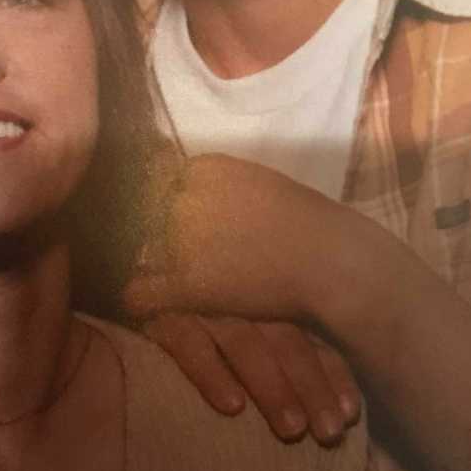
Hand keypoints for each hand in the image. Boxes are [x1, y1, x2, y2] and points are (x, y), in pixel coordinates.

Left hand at [127, 152, 335, 321]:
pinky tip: (146, 302)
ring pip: (146, 254)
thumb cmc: (304, 221)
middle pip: (150, 217)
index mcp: (202, 168)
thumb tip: (191, 195)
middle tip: (179, 254)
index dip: (165, 205)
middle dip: (159, 235)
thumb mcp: (257, 183)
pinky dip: (141, 299)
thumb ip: (219, 187)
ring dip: (155, 265)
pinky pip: (142, 293)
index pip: (158, 181)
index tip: (174, 222)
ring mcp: (181, 240)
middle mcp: (184, 197)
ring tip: (177, 277)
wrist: (329, 259)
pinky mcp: (186, 283)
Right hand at [143, 312, 360, 445]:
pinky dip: (212, 373)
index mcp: (266, 297)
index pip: (309, 333)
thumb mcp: (250, 326)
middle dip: (311, 385)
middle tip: (329, 432)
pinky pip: (189, 343)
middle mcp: (240, 296)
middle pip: (286, 337)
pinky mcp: (162, 315)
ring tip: (293, 430)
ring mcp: (202, 303)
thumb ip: (287, 345)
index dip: (332, 372)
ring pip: (245, 341)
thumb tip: (338, 405)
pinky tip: (231, 407)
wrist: (130, 281)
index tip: (350, 414)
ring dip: (272, 385)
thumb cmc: (204, 319)